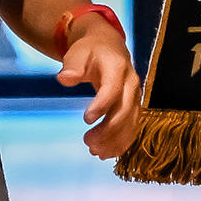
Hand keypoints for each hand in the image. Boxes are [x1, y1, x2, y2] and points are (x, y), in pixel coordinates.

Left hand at [59, 14, 141, 153]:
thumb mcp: (77, 53)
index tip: (86, 120)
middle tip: (88, 142)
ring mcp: (135, 97)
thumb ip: (72, 66)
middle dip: (108, 129)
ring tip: (94, 151)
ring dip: (115, 140)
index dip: (102, 105)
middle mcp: (131, 83)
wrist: (109, 48)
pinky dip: (120, 142)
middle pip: (124, 109)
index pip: (112, 88)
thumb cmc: (90, 51)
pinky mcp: (134, 107)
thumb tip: (65, 78)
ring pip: (130, 122)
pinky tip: (105, 153)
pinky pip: (131, 128)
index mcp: (117, 67)